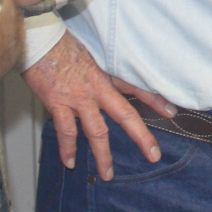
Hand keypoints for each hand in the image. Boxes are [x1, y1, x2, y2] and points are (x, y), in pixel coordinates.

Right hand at [22, 32, 178, 179]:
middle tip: (153, 155)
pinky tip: (70, 162)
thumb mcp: (92, 52)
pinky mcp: (58, 104)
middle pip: (125, 115)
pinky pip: (66, 132)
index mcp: (107, 73)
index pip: (137, 88)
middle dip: (141, 137)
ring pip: (97, 131)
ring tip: (107, 173)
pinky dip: (68, 149)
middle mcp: (97, 88)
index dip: (155, 100)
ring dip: (103, 155)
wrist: (40, 38)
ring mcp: (78, 98)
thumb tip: (110, 78)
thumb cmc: (62, 43)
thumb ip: (102, 69)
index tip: (172, 112)